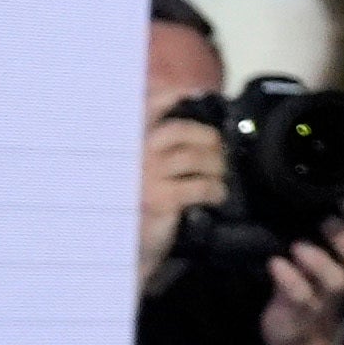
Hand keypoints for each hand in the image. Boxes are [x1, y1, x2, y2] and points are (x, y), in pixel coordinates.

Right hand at [139, 112, 227, 298]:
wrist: (123, 250)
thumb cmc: (133, 209)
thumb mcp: (138, 175)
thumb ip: (155, 152)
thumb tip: (191, 127)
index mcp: (127, 146)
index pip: (146, 110)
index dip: (171, 96)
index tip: (194, 94)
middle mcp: (133, 156)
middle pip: (180, 130)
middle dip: (206, 137)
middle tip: (219, 150)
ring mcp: (146, 177)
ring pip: (195, 157)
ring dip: (216, 164)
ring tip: (220, 175)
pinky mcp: (161, 200)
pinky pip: (200, 186)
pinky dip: (215, 189)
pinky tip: (217, 195)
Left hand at [261, 202, 343, 344]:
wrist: (297, 340)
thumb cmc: (302, 288)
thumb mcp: (309, 263)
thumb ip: (310, 239)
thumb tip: (298, 201)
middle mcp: (340, 278)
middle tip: (327, 221)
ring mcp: (322, 298)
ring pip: (335, 281)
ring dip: (320, 261)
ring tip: (298, 246)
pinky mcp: (299, 314)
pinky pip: (300, 298)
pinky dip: (289, 280)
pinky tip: (275, 264)